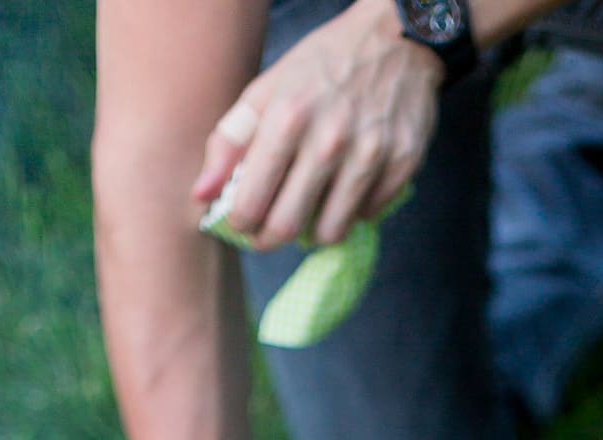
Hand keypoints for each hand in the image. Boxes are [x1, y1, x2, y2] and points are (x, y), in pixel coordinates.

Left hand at [193, 0, 443, 250]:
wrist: (396, 38)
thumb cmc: (323, 64)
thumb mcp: (268, 88)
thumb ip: (230, 141)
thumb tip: (202, 193)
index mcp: (288, 118)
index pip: (252, 201)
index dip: (241, 223)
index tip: (242, 221)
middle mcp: (329, 141)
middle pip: (287, 226)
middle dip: (270, 238)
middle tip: (267, 232)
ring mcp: (368, 155)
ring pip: (330, 231)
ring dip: (312, 230)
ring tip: (307, 211)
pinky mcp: (400, 165)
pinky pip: (367, 215)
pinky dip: (352, 210)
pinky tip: (346, 187)